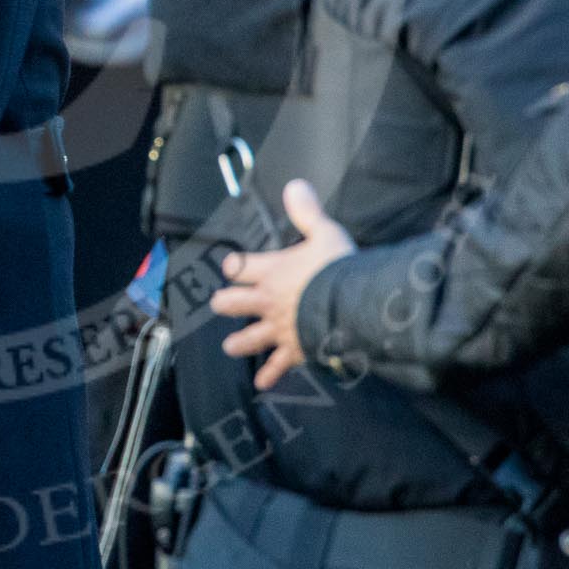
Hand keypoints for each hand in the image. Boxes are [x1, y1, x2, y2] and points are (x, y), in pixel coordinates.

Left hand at [208, 181, 355, 390]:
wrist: (350, 307)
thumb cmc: (337, 268)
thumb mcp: (324, 232)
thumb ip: (307, 211)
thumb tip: (295, 185)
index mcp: (272, 270)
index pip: (240, 266)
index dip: (233, 266)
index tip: (229, 266)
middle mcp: (268, 300)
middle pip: (235, 302)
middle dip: (225, 303)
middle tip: (218, 304)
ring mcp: (279, 328)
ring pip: (250, 337)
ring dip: (239, 342)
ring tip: (230, 346)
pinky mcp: (294, 349)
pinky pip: (278, 365)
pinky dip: (270, 374)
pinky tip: (261, 384)